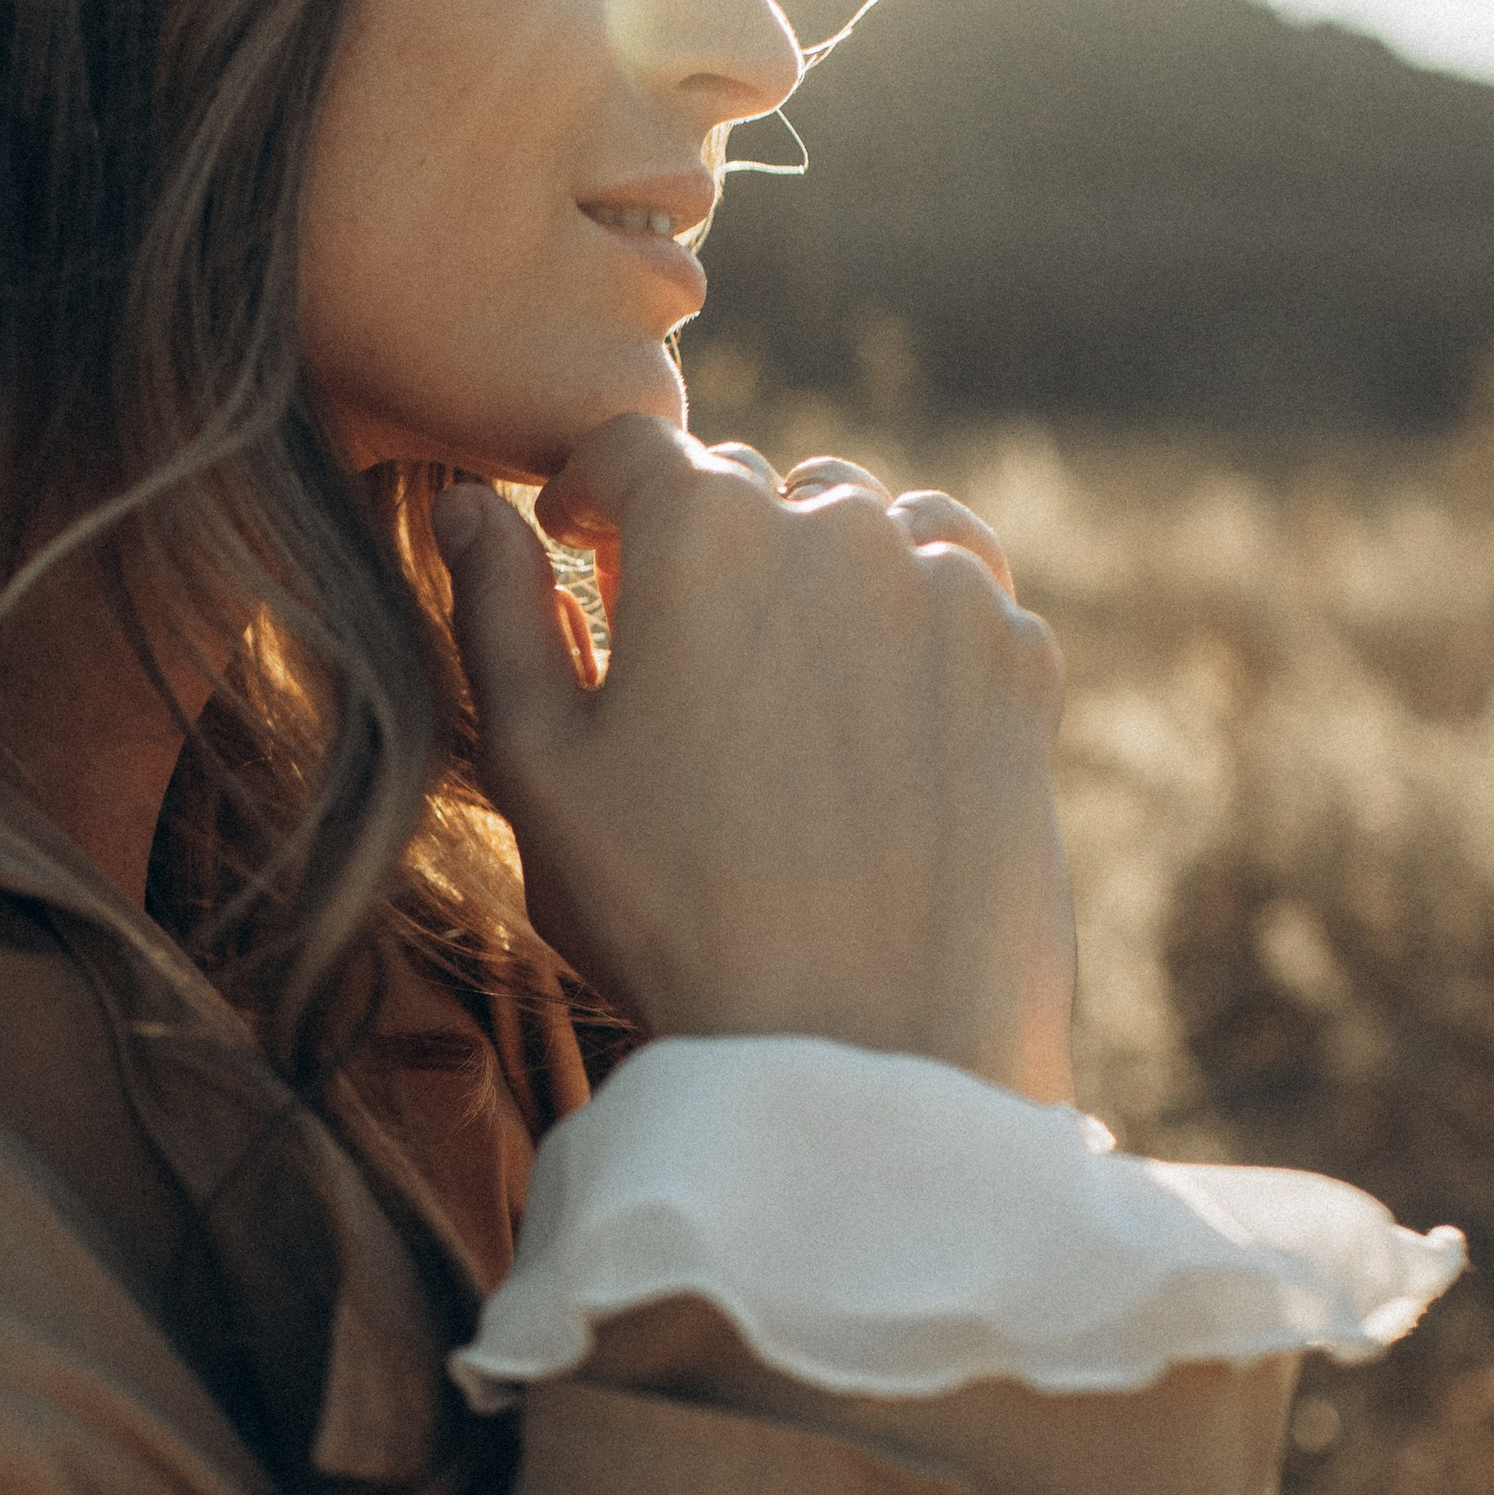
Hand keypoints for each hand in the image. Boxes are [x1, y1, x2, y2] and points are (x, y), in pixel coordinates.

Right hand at [431, 418, 1075, 1098]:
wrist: (867, 1047)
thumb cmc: (673, 917)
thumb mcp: (542, 770)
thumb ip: (498, 616)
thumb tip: (472, 508)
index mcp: (703, 532)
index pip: (632, 447)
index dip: (590, 496)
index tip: (580, 550)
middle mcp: (838, 527)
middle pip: (755, 486)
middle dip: (708, 546)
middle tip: (680, 659)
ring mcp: (947, 589)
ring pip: (869, 528)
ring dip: (820, 575)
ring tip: (784, 689)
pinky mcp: (1021, 662)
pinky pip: (958, 595)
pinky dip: (912, 629)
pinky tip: (873, 730)